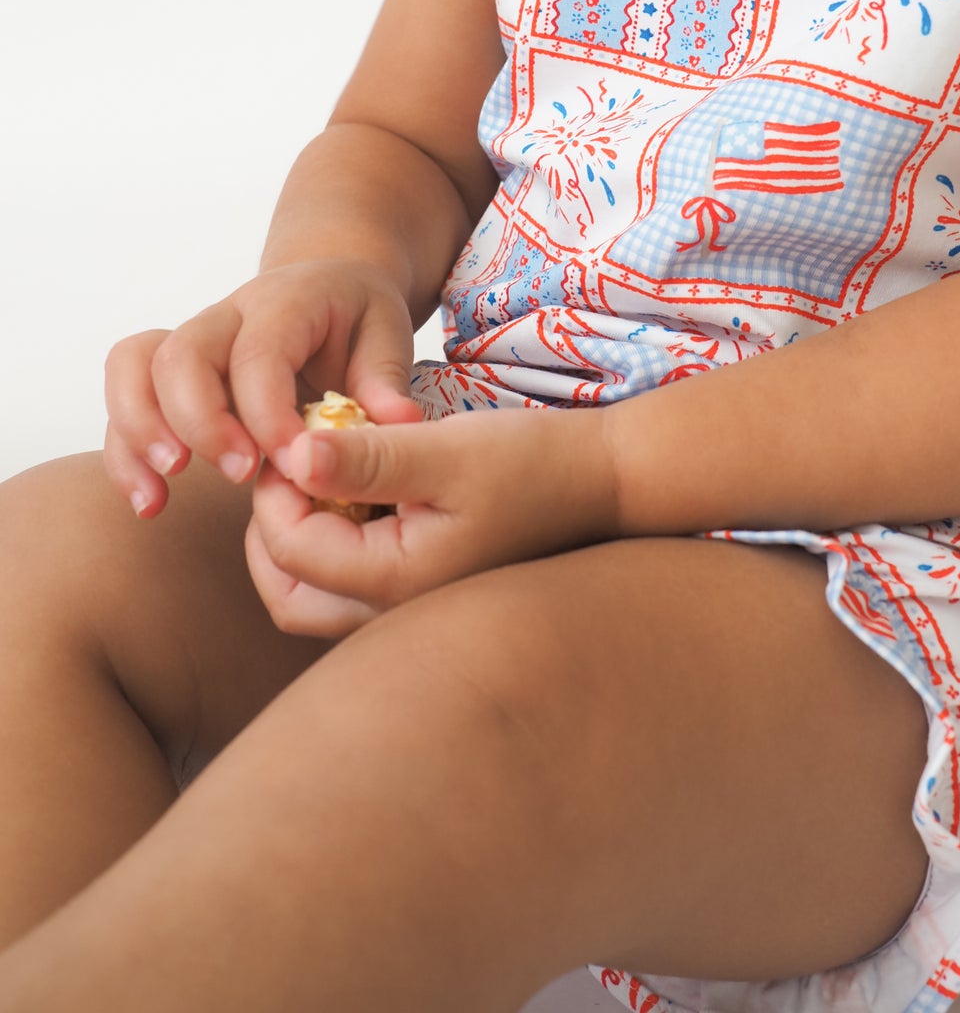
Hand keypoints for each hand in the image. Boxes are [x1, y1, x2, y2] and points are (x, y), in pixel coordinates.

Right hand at [102, 259, 424, 516]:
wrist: (328, 287)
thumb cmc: (358, 317)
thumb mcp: (387, 334)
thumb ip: (385, 379)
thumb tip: (398, 424)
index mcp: (286, 301)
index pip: (260, 353)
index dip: (267, 412)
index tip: (292, 463)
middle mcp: (227, 315)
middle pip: (182, 355)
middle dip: (201, 423)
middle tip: (239, 474)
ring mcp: (193, 339)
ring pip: (136, 367)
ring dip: (142, 434)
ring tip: (165, 493)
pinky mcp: (170, 372)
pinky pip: (126, 395)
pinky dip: (125, 452)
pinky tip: (150, 504)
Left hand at [244, 402, 618, 639]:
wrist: (599, 482)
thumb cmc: (531, 461)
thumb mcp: (447, 449)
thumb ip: (368, 456)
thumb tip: (291, 454)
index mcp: (396, 582)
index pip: (292, 549)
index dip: (275, 489)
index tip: (297, 435)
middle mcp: (393, 614)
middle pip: (288, 597)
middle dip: (271, 530)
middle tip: (292, 468)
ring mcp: (405, 611)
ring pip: (312, 597)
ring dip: (299, 538)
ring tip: (323, 476)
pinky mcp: (416, 593)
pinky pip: (347, 585)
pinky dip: (334, 541)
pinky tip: (362, 491)